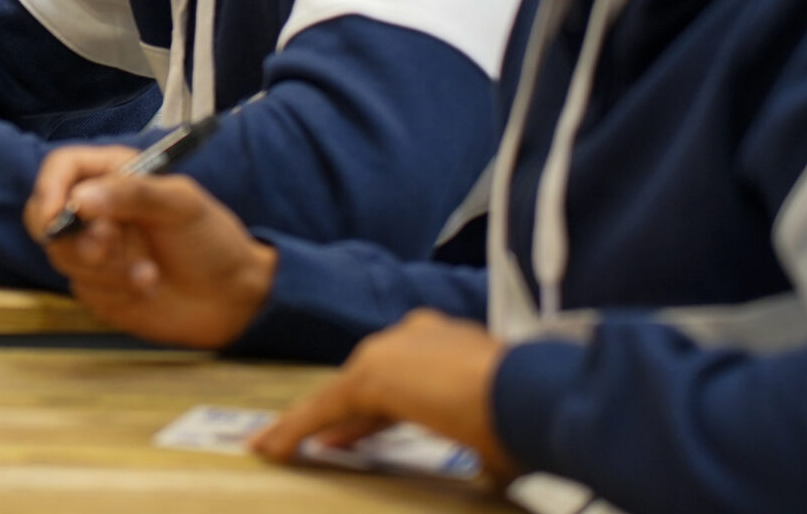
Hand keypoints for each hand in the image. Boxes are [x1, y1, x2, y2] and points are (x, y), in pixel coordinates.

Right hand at [24, 161, 276, 349]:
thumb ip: (133, 194)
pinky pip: (83, 289)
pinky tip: (148, 289)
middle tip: (109, 248)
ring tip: (148, 274)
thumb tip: (79, 200)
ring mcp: (95, 251)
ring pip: (63, 257)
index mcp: (115, 176)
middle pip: (47, 216)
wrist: (234, 299)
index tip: (55, 215)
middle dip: (76, 238)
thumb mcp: (182, 204)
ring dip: (105, 269)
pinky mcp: (98, 288)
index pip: (61, 169)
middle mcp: (98, 210)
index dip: (48, 189)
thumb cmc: (212, 240)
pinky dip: (115, 291)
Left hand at [250, 310, 517, 482]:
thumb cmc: (532, 417)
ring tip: (279, 445)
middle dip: (344, 417)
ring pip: (340, 395)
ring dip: (310, 422)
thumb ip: (485, 444)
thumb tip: (493, 468)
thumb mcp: (504, 433)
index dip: (378, 413)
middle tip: (324, 443)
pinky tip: (272, 448)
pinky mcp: (372, 375)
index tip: (356, 434)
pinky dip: (296, 429)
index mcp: (453, 347)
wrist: (533, 395)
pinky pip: (323, 408)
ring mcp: (394, 351)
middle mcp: (418, 337)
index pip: (405, 383)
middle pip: (368, 385)